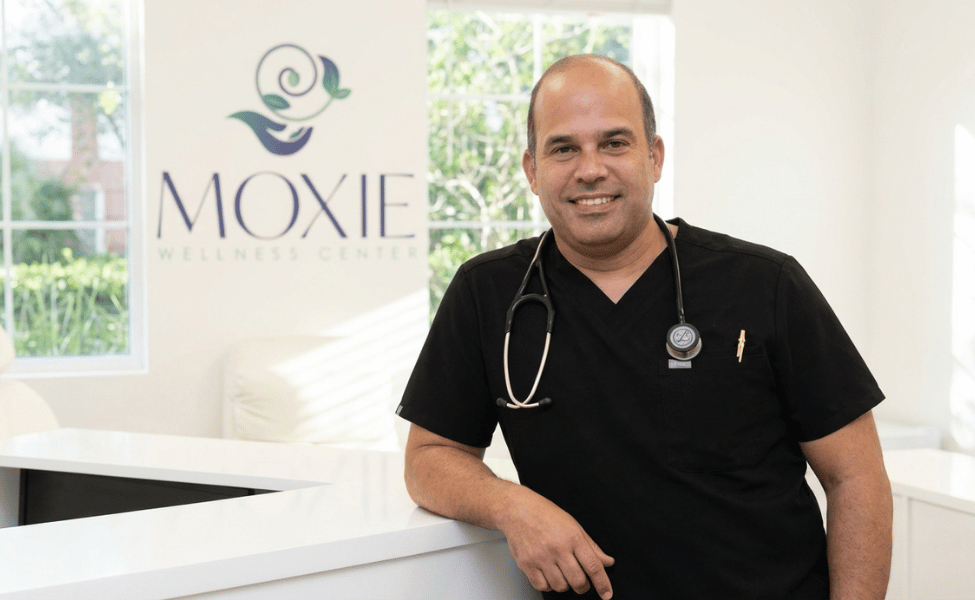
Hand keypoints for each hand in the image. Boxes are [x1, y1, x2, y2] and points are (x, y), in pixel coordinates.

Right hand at [498, 489, 614, 598]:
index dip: (603, 584)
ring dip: (564, 585)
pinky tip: (548, 574)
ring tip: (561, 573)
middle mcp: (558, 548)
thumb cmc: (545, 514)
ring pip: (560, 586)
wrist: (517, 510)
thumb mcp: (573, 525)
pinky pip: (542, 586)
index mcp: (573, 537)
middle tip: (581, 582)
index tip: (606, 594)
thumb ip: (591, 547)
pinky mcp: (527, 564)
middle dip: (583, 586)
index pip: (593, 566)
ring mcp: (541, 557)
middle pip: (578, 581)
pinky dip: (548, 585)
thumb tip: (607, 562)